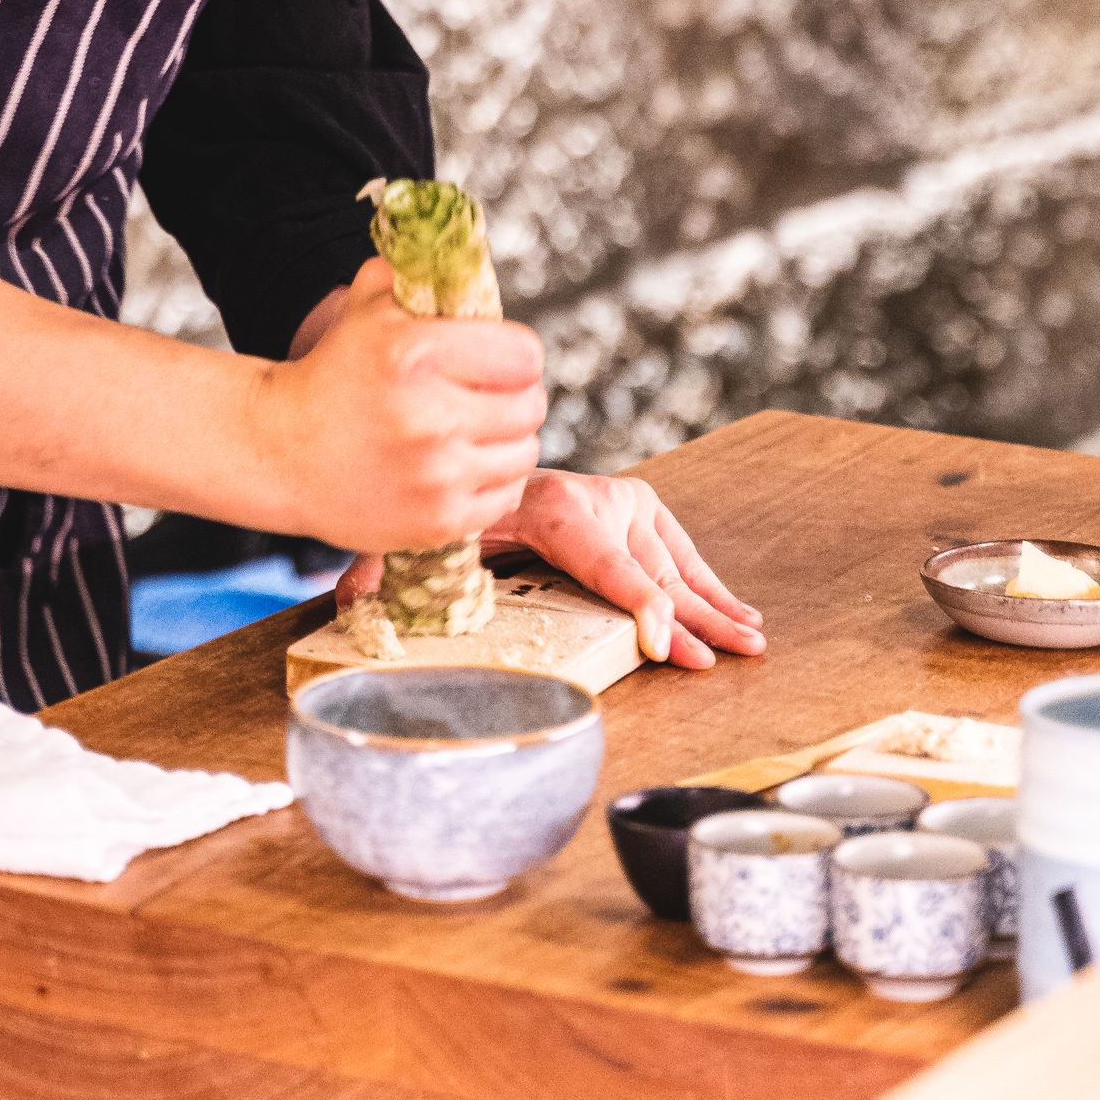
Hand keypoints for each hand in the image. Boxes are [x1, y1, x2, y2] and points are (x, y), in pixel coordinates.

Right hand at [256, 257, 545, 556]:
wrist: (278, 452)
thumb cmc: (330, 375)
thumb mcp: (364, 311)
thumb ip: (415, 277)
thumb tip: (459, 259)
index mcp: (414, 354)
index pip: (525, 354)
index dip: (514, 353)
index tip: (496, 360)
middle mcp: (430, 416)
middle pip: (532, 405)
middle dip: (514, 396)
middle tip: (487, 397)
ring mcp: (437, 475)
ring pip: (525, 452)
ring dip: (506, 440)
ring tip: (472, 432)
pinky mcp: (437, 521)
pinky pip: (505, 497)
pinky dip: (493, 482)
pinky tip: (461, 466)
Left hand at [339, 468, 764, 667]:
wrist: (480, 441)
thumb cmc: (456, 502)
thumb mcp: (417, 531)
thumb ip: (381, 568)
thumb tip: (348, 605)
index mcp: (550, 511)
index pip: (602, 565)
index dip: (634, 605)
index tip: (662, 642)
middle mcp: (593, 501)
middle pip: (649, 571)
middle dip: (688, 618)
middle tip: (717, 657)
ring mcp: (620, 501)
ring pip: (674, 565)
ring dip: (714, 605)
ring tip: (751, 639)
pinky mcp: (635, 505)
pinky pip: (678, 555)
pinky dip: (710, 587)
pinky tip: (743, 616)